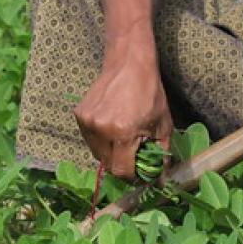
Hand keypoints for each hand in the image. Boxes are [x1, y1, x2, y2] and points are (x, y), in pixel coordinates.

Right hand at [72, 54, 173, 179]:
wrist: (129, 64)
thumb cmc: (150, 94)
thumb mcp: (163, 125)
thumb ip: (160, 154)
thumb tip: (159, 179)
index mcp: (122, 132)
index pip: (121, 171)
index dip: (132, 174)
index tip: (141, 169)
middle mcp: (100, 129)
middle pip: (107, 164)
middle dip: (122, 164)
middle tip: (133, 153)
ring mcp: (87, 121)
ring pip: (96, 153)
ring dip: (110, 152)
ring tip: (122, 137)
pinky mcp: (79, 115)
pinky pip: (90, 139)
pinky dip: (101, 139)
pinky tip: (112, 126)